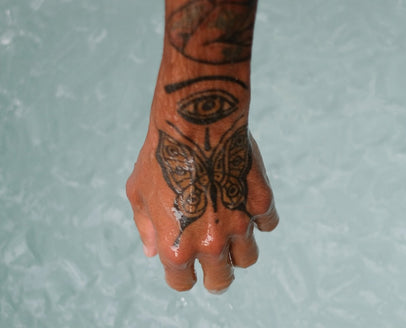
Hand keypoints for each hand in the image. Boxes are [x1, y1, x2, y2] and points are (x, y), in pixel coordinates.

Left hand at [126, 121, 278, 292]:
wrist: (194, 123)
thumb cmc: (159, 156)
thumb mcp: (138, 192)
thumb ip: (146, 228)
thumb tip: (151, 254)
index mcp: (176, 247)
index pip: (183, 283)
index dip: (183, 275)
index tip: (187, 265)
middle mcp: (210, 243)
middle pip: (221, 281)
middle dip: (216, 276)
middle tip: (215, 262)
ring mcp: (239, 224)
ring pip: (248, 258)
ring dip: (239, 249)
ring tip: (230, 229)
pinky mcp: (261, 202)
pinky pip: (268, 224)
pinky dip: (259, 218)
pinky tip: (245, 201)